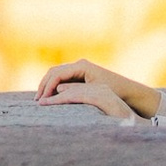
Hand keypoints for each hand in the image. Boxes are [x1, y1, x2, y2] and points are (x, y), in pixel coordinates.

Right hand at [34, 59, 158, 122]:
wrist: (128, 91)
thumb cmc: (113, 93)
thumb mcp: (93, 93)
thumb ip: (75, 91)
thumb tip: (58, 93)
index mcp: (81, 66)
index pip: (57, 74)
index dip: (47, 87)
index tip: (41, 100)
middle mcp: (79, 64)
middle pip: (53, 72)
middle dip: (44, 86)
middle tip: (37, 100)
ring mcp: (79, 68)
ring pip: (56, 75)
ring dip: (47, 86)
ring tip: (41, 100)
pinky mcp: (80, 74)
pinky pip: (62, 79)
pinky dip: (54, 87)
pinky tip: (50, 97)